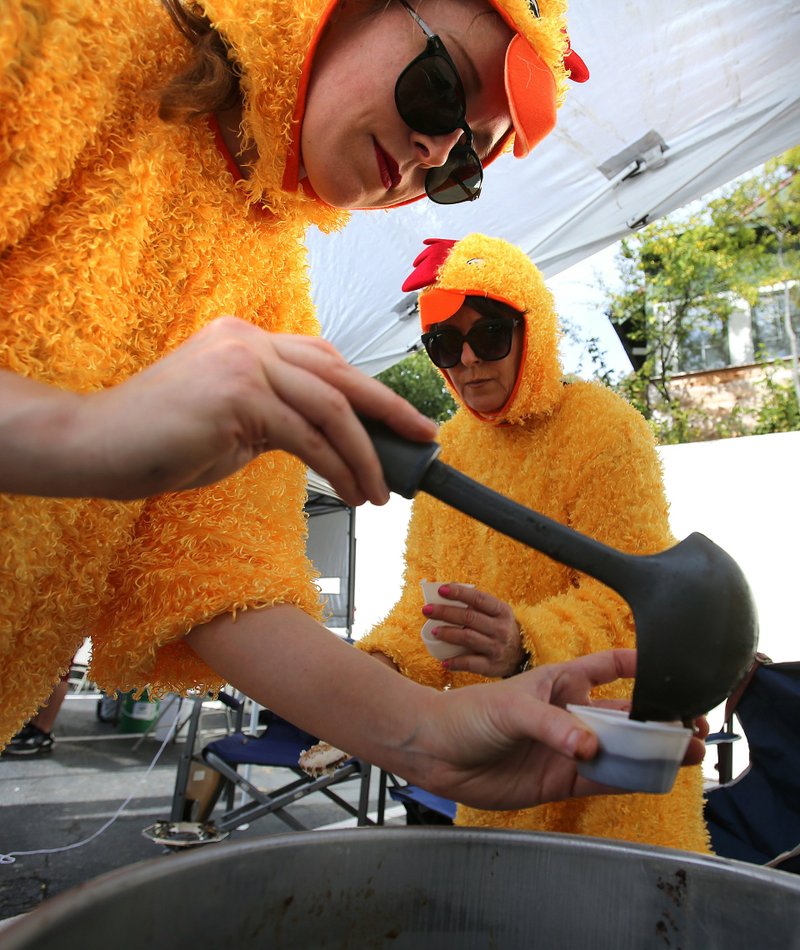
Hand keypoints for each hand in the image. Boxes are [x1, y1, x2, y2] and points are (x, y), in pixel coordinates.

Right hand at [2, 318, 436, 503]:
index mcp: (249, 338)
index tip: (398, 420)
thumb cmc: (158, 438)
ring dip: (366, 454)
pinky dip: (338, 467)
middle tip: (423, 439)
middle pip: (342, 372)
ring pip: (333, 406)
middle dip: (390, 410)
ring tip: (381, 491)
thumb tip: (321, 439)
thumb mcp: (231, 419)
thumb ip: (275, 416)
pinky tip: (352, 492)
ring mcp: (246, 364)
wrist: (96, 445)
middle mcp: (251, 340)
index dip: (369, 390)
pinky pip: (308, 436)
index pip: (325, 359)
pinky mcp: (239, 398)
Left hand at [414, 649, 705, 809]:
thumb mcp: (511, 708)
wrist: (436, 751)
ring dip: (653, 753)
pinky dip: (628, 780)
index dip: (638, 665)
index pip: (608, 667)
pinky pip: (602, 779)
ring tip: (689, 754)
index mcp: (561, 682)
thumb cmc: (469, 713)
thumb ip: (551, 726)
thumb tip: (589, 749)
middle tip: (694, 727)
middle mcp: (570, 714)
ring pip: (620, 750)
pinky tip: (655, 778)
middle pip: (625, 715)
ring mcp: (567, 747)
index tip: (672, 668)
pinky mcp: (560, 779)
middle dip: (660, 720)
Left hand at [422, 583, 525, 677]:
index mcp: (502, 611)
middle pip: (469, 617)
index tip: (441, 590)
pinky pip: (470, 663)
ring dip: (448, 633)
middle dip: (445, 612)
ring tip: (433, 631)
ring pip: (468, 638)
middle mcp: (500, 628)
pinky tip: (444, 661)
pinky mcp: (491, 666)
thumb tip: (446, 591)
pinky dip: (455, 662)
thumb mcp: (496, 613)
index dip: (459, 593)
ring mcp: (496, 648)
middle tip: (427, 610)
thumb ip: (477, 604)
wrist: (520, 656)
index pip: (478, 598)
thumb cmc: (500, 628)